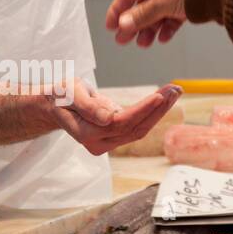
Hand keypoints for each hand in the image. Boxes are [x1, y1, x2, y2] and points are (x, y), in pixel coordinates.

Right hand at [51, 80, 181, 155]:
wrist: (56, 106)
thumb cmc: (62, 96)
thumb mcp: (70, 93)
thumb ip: (88, 106)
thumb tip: (108, 117)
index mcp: (87, 134)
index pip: (121, 123)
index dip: (142, 111)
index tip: (160, 96)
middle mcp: (99, 144)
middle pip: (135, 128)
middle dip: (158, 109)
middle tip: (175, 89)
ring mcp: (108, 143)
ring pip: (139, 129)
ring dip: (159, 111)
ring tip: (175, 91)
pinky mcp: (115, 138)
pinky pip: (137, 127)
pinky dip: (152, 113)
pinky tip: (165, 99)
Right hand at [105, 0, 193, 46]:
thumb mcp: (161, 3)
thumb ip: (141, 16)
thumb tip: (122, 25)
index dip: (117, 11)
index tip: (110, 27)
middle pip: (141, 6)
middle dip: (133, 25)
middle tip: (124, 40)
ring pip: (156, 14)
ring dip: (149, 29)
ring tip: (144, 44)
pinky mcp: (186, 2)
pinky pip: (171, 17)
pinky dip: (166, 28)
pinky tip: (163, 38)